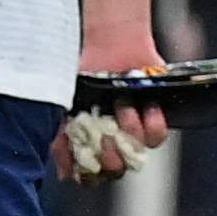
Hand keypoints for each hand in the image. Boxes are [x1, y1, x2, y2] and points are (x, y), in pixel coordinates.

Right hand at [56, 17, 170, 185]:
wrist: (109, 40)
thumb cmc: (81, 70)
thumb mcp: (62, 105)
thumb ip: (59, 139)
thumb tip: (67, 175)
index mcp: (88, 141)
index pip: (91, 175)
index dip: (91, 175)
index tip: (88, 166)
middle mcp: (112, 139)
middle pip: (116, 170)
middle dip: (111, 159)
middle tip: (106, 138)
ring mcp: (133, 129)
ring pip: (137, 154)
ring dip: (128, 131)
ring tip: (121, 105)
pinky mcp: (155, 116)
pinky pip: (157, 136)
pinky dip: (152, 124)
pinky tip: (145, 107)